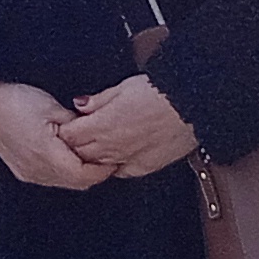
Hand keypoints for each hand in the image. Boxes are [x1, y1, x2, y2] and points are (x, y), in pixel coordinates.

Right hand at [0, 81, 107, 190]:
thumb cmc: (16, 98)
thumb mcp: (54, 108)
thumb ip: (77, 127)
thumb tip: (96, 138)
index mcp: (45, 155)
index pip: (83, 175)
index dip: (103, 169)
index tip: (115, 157)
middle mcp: (35, 170)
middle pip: (75, 182)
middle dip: (94, 172)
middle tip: (109, 157)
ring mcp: (26, 172)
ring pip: (63, 182)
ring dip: (79, 172)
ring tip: (92, 154)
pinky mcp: (21, 169)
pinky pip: (50, 177)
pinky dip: (64, 170)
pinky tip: (70, 155)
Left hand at [54, 75, 200, 179]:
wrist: (192, 105)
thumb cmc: (162, 91)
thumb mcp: (124, 87)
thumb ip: (99, 100)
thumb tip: (81, 105)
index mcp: (103, 124)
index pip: (70, 135)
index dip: (67, 130)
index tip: (69, 124)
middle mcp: (112, 146)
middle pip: (80, 153)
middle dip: (76, 145)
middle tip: (80, 135)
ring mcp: (128, 158)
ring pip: (98, 165)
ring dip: (93, 156)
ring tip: (100, 142)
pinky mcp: (145, 166)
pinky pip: (121, 172)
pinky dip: (115, 165)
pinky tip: (118, 155)